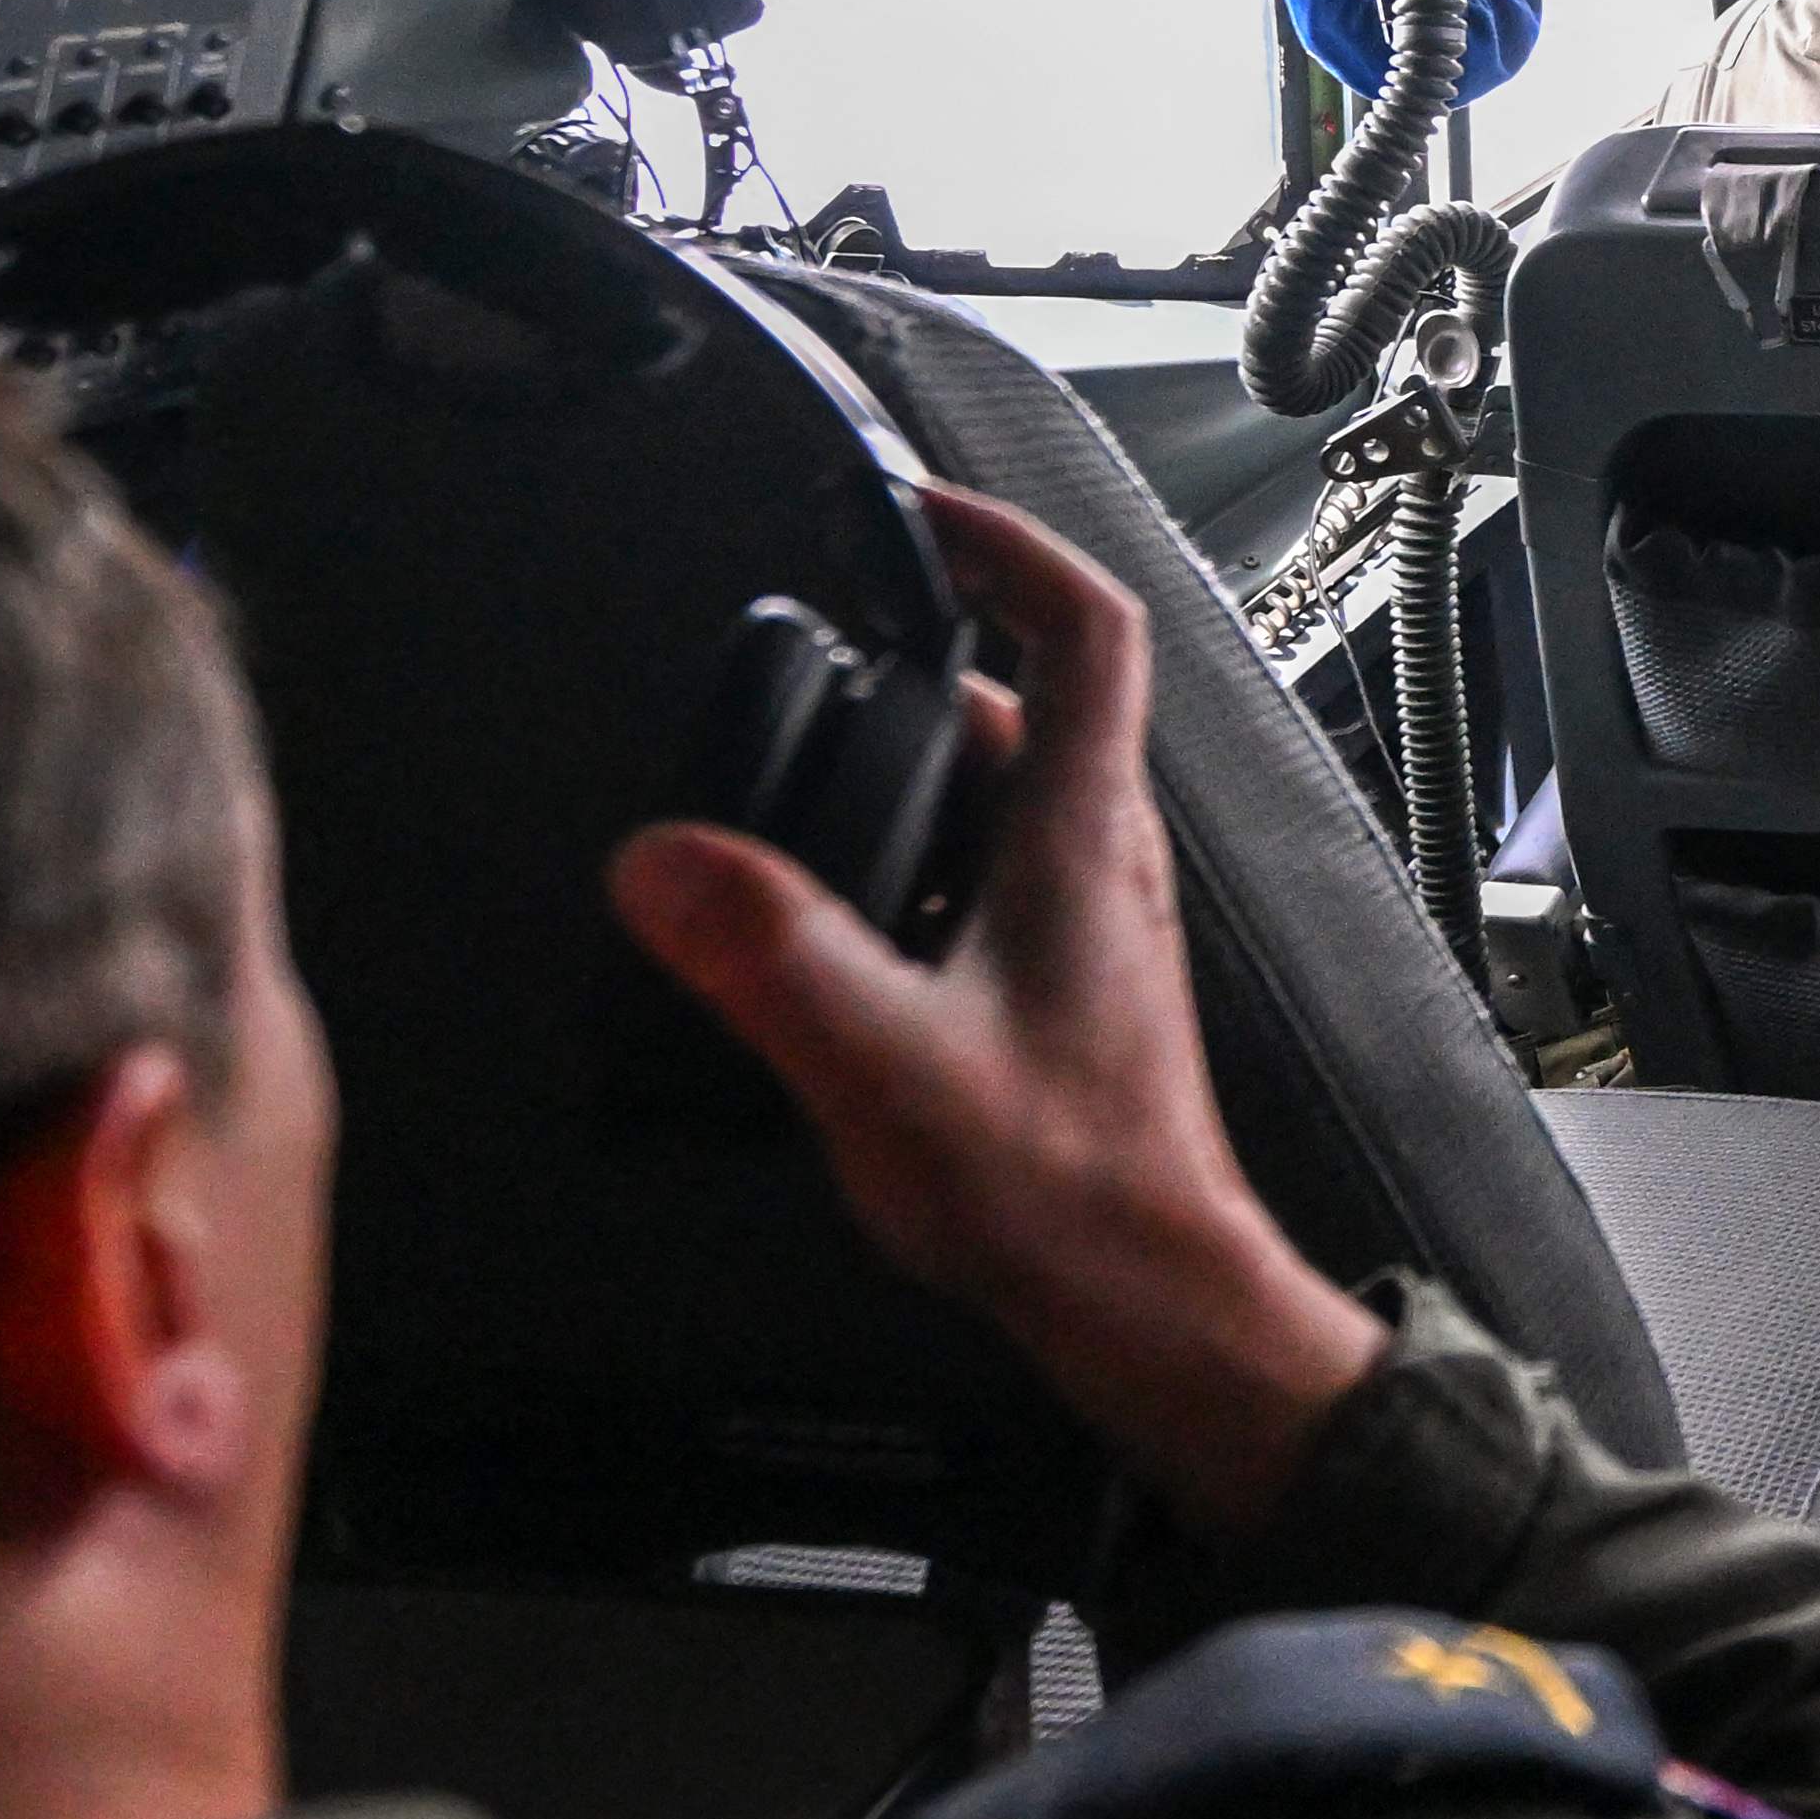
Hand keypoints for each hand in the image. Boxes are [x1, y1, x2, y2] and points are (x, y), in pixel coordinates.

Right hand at [609, 481, 1386, 1541]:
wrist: (1150, 1308)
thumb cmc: (1066, 1198)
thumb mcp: (890, 1066)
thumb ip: (774, 957)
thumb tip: (669, 861)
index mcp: (1080, 841)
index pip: (1085, 628)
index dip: (1008, 543)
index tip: (919, 510)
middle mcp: (1099, 865)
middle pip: (1027, 703)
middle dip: (924, 659)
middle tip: (820, 648)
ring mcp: (1089, 928)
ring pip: (1005, 795)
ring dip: (914, 771)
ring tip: (801, 783)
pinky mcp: (1065, 991)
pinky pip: (990, 878)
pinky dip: (915, 862)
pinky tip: (840, 925)